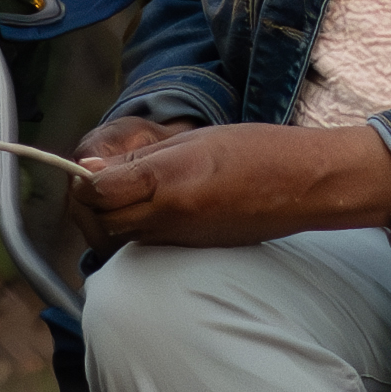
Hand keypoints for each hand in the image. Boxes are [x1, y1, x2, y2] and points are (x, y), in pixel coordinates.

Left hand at [70, 118, 390, 248]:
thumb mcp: (193, 139)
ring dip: (112, 219)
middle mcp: (170, 215)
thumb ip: (141, 158)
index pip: (97, 190)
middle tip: (101, 182)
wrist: (305, 185)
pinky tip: (152, 209)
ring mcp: (181, 239)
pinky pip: (147, 245)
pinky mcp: (192, 252)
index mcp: (169, 179)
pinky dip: (137, 230)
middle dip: (91, 205)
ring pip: (120, 239)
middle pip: (101, 222)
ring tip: (126, 193)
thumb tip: (93, 167)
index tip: (92, 167)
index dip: (85, 179)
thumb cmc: (256, 150)